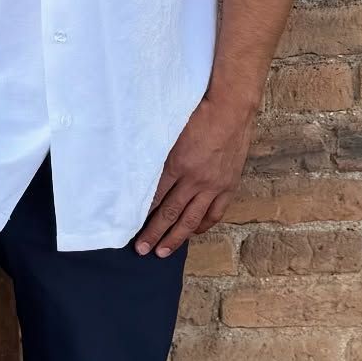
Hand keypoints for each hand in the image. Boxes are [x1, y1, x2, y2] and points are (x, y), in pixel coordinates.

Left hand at [133, 95, 255, 257]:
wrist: (232, 108)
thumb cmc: (198, 113)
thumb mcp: (170, 131)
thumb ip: (157, 153)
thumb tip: (140, 171)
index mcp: (177, 164)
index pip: (155, 197)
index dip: (142, 215)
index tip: (129, 228)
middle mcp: (195, 179)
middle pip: (170, 213)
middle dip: (153, 234)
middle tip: (140, 250)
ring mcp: (214, 185)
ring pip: (192, 219)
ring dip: (176, 238)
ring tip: (162, 252)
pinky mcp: (228, 186)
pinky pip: (215, 213)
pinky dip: (203, 225)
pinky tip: (193, 232)